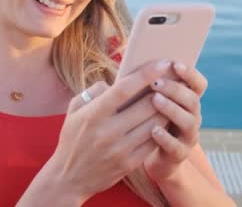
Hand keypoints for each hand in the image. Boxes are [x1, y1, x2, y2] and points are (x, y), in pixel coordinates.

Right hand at [41, 60, 171, 203]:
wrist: (68, 178)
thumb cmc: (72, 138)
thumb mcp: (74, 111)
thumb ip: (93, 92)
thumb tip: (114, 82)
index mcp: (93, 114)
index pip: (124, 89)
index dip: (146, 74)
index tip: (162, 63)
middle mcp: (108, 131)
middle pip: (146, 106)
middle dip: (163, 90)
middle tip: (173, 80)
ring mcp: (120, 149)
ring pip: (154, 124)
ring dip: (166, 109)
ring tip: (172, 99)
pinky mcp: (129, 164)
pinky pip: (153, 142)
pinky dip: (161, 129)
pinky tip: (164, 120)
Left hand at [143, 62, 207, 183]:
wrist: (142, 154)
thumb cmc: (141, 118)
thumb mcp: (143, 100)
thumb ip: (143, 85)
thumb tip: (129, 66)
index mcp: (186, 100)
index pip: (198, 84)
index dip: (190, 74)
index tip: (175, 64)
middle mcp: (192, 116)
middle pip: (193, 100)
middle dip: (175, 89)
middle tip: (156, 82)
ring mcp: (188, 136)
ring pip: (188, 121)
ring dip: (172, 109)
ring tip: (155, 100)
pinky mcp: (179, 154)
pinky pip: (176, 146)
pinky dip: (166, 137)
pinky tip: (153, 129)